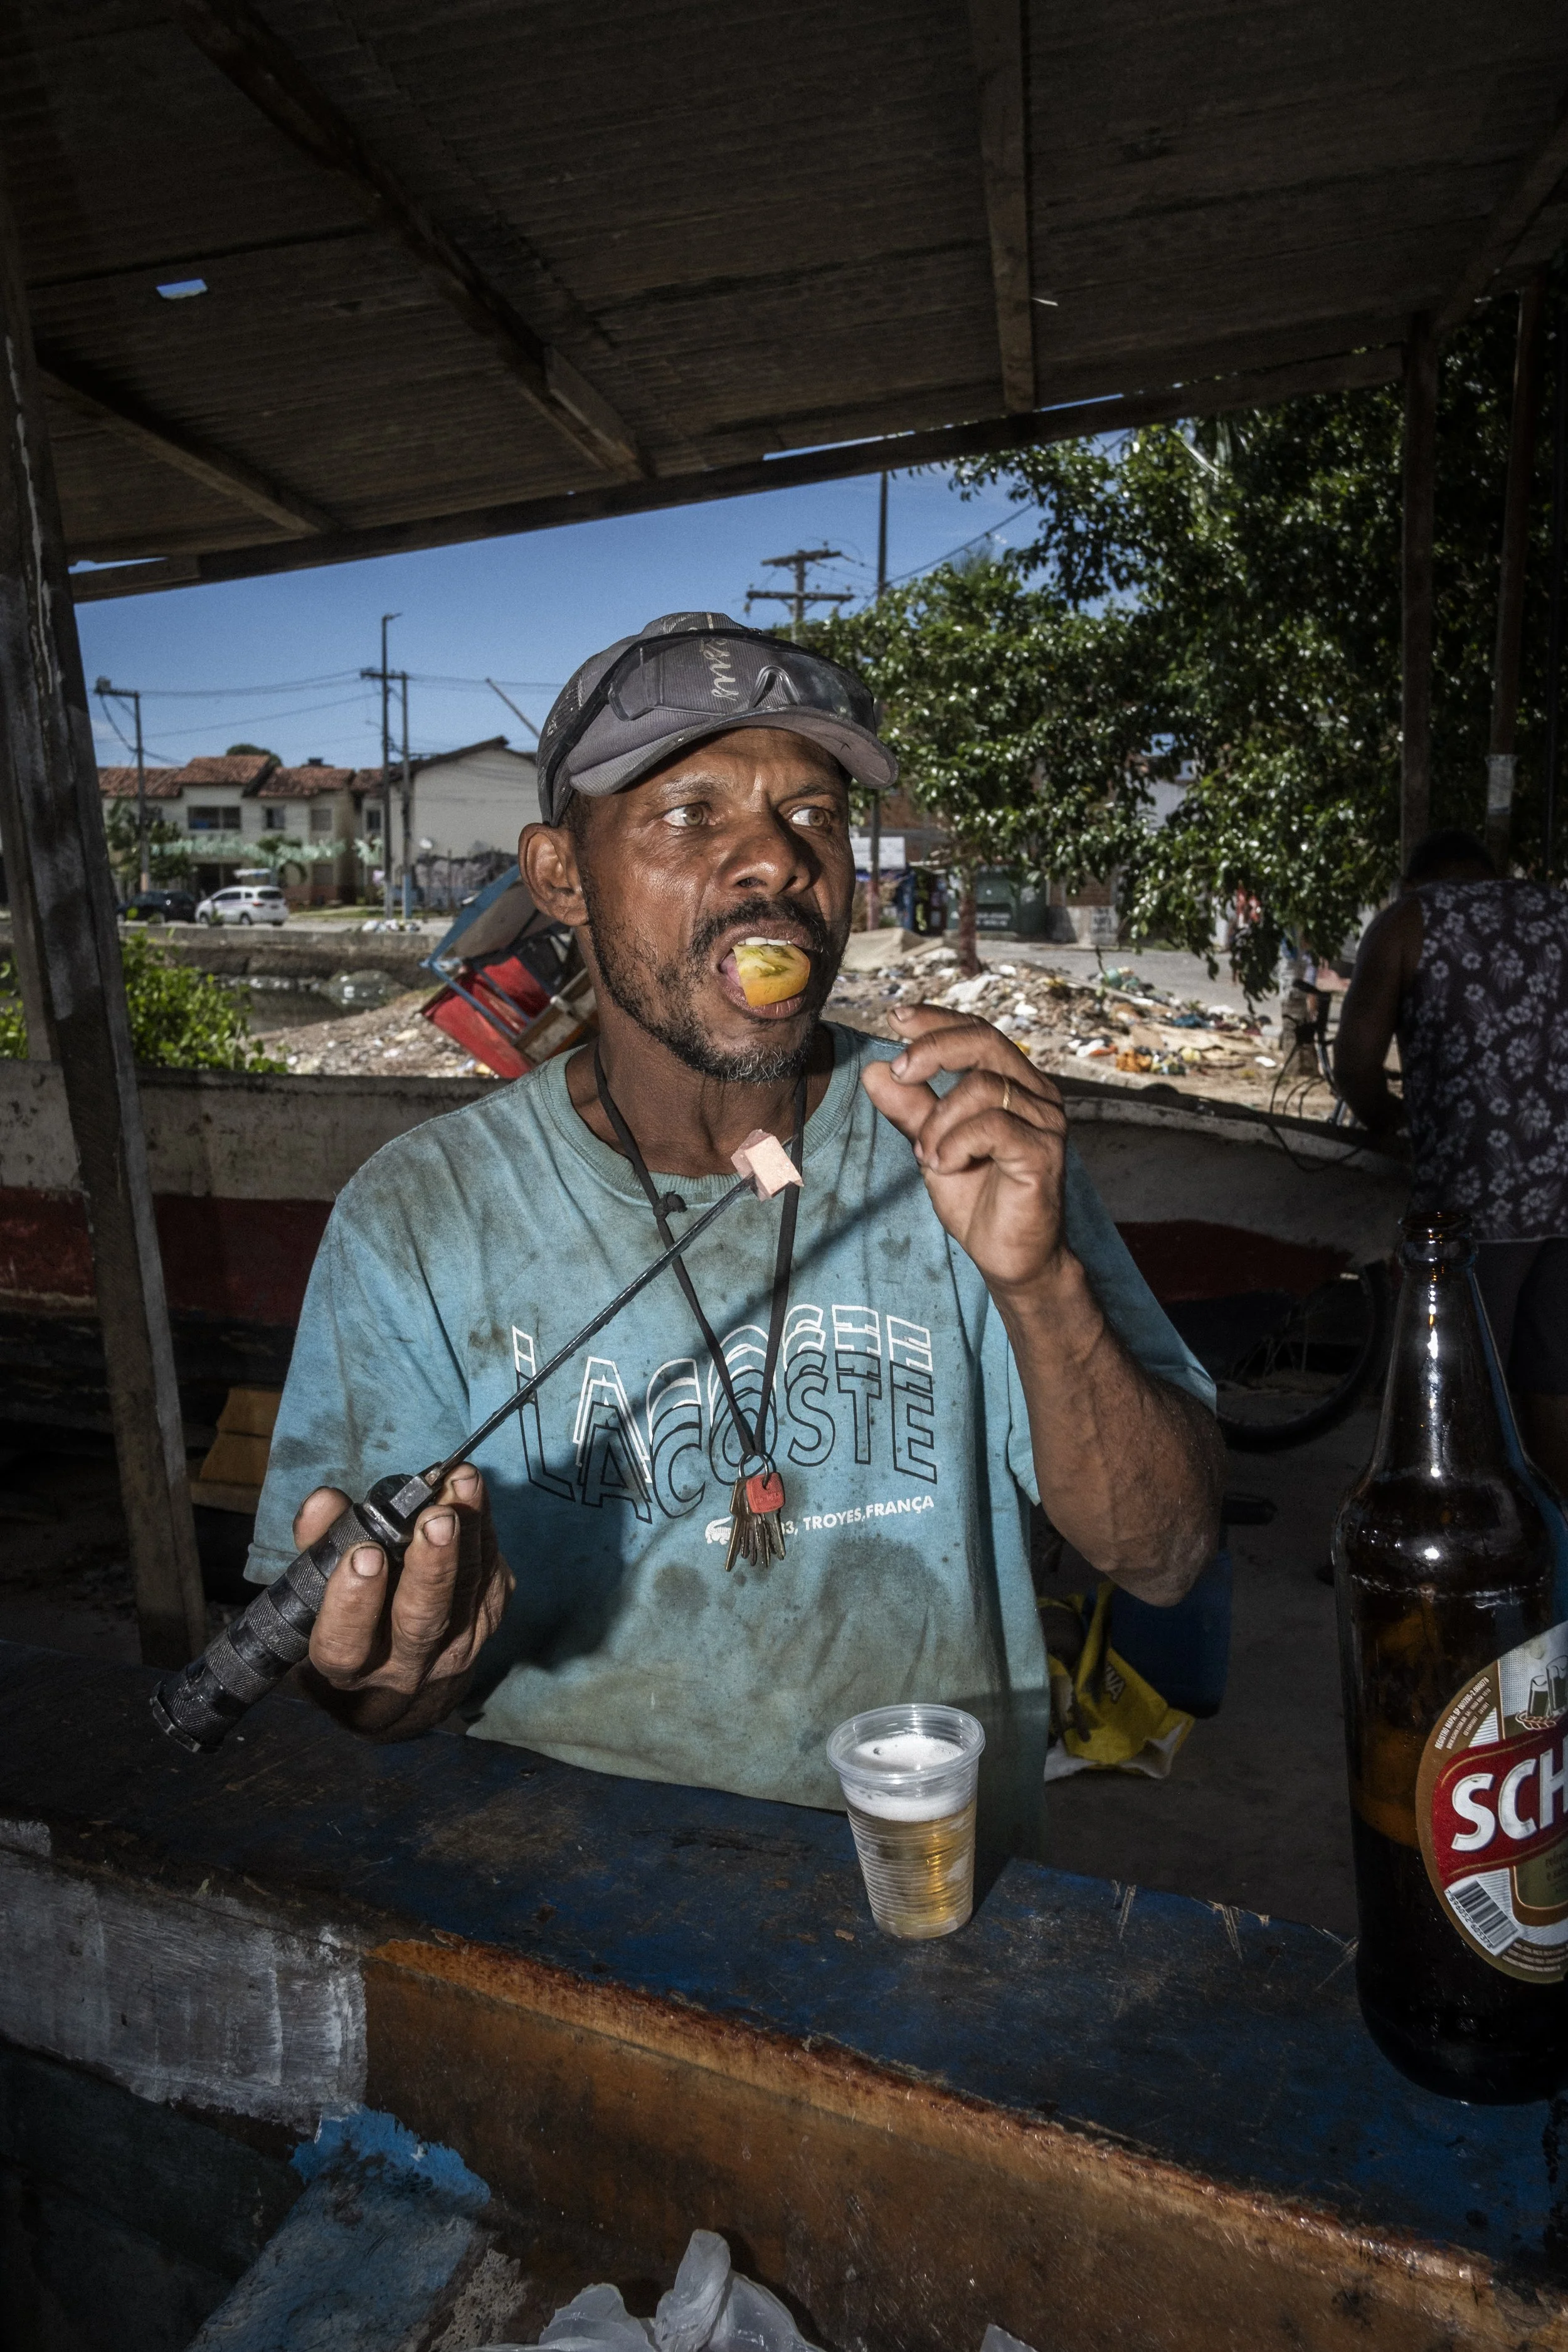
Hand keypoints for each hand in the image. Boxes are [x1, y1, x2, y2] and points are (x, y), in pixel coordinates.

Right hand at [296, 1463, 512, 1737]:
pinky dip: (485, 1532)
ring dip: (468, 1537)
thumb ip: (318, 1548)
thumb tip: (324, 1502)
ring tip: (462, 1486)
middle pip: (421, 1622)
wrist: (404, 1687)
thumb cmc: (349, 1630)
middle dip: (431, 1568)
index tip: (364, 1554)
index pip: (346, 1645)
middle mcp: (404, 1667)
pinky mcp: (488, 1625)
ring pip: (466, 1595)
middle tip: (436, 1519)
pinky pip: (491, 1577)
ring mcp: (454, 1650)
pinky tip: (475, 1493)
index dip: (354, 1602)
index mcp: (348, 1667)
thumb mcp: (315, 1601)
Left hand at [861, 1004, 1069, 1298]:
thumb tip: (874, 1070)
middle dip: (934, 1048)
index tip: (895, 1017)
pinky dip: (956, 1142)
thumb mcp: (932, 1145)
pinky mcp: (1043, 1153)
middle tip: (901, 1072)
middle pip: (985, 1040)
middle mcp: (1036, 1094)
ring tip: (927, 1155)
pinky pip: (992, 1127)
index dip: (937, 1020)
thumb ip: (909, 1109)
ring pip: (982, 1087)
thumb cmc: (978, 1198)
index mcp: (1014, 1083)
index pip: (977, 1032)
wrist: (1009, 1256)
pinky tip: (943, 1165)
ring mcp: (1045, 1123)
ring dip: (939, 1119)